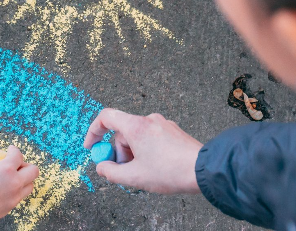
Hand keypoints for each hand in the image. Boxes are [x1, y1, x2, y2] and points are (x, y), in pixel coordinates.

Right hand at [0, 146, 38, 226]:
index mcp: (6, 170)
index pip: (18, 156)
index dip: (14, 150)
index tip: (10, 150)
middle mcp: (15, 183)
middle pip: (33, 171)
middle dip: (25, 165)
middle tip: (15, 165)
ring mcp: (14, 197)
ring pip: (29, 186)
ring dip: (24, 180)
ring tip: (12, 179)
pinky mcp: (9, 208)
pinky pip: (18, 197)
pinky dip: (15, 191)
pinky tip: (3, 190)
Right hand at [83, 108, 202, 193]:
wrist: (203, 170)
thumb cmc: (170, 171)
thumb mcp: (134, 177)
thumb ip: (111, 172)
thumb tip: (102, 167)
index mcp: (136, 126)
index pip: (106, 117)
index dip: (94, 131)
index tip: (92, 147)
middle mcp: (149, 120)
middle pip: (123, 132)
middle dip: (120, 153)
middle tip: (125, 171)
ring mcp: (163, 124)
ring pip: (138, 137)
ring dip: (134, 153)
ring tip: (145, 172)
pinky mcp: (173, 131)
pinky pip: (152, 138)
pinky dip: (147, 151)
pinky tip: (157, 168)